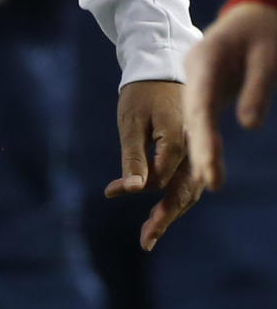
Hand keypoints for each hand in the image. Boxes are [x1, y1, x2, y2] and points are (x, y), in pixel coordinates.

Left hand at [105, 79, 202, 250]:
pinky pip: (189, 180)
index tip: (109, 191)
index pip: (159, 178)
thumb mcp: (130, 121)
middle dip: (165, 218)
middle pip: (183, 192)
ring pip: (190, 190)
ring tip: (150, 234)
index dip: (134, 188)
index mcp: (178, 141)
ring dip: (171, 212)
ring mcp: (198, 149)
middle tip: (145, 242)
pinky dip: (177, 197)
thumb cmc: (141, 92)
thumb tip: (129, 190)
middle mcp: (194, 148)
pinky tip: (163, 211)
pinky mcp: (194, 149)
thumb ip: (133, 157)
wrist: (160, 66)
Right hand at [185, 3, 276, 190]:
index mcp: (205, 60)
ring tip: (210, 182)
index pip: (201, 103)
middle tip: (210, 182)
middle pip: (194, 115)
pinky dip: (207, 141)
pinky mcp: (207, 89)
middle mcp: (195, 73)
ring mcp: (199, 81)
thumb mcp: (267, 57)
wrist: (255, 14)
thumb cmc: (264, 32)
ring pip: (196, 119)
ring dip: (202, 150)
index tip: (209, 168)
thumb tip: (248, 126)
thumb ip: (257, 89)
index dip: (204, 138)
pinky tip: (210, 166)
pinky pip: (204, 118)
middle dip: (201, 150)